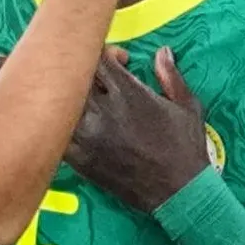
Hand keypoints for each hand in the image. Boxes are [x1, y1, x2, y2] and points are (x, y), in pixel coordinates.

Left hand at [65, 46, 210, 212]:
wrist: (179, 193)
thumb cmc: (186, 148)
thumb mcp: (187, 106)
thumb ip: (171, 76)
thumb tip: (162, 52)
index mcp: (129, 93)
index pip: (98, 58)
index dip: (104, 53)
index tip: (119, 62)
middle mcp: (104, 112)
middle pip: (75, 77)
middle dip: (86, 72)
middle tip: (100, 80)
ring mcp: (88, 137)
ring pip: (61, 104)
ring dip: (73, 97)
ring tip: (89, 101)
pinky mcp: (80, 160)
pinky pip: (58, 134)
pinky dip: (64, 125)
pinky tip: (81, 125)